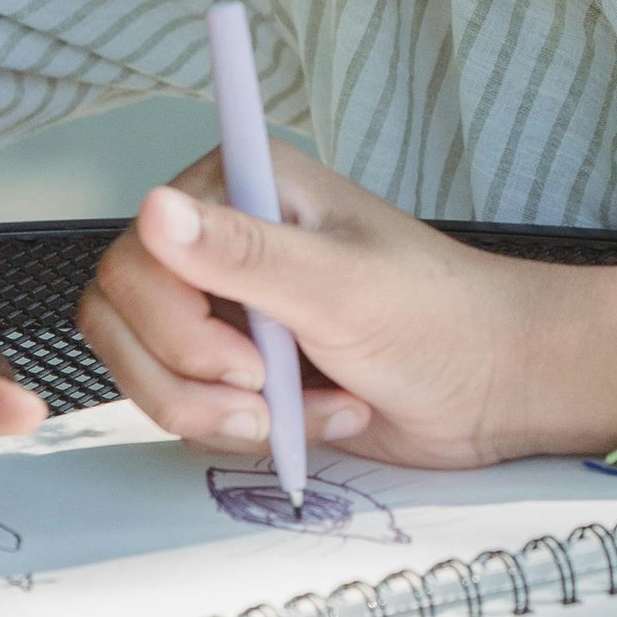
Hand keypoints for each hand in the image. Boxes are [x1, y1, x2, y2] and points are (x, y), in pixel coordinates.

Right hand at [77, 148, 616, 469]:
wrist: (494, 385)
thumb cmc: (440, 318)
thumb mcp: (341, 286)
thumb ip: (243, 253)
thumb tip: (155, 207)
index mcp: (240, 186)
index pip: (134, 257)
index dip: (173, 326)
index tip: (247, 362)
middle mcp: (219, 238)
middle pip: (122, 319)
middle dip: (192, 381)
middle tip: (270, 394)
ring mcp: (224, 305)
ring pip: (145, 372)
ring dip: (222, 413)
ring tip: (300, 410)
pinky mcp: (235, 363)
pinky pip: (186, 408)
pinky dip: (249, 430)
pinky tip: (319, 412)